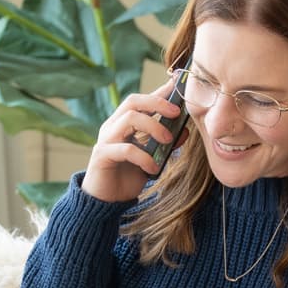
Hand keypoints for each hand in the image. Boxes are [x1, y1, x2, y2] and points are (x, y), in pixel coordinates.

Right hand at [81, 76, 187, 202]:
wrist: (107, 201)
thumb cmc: (128, 176)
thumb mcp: (152, 158)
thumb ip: (164, 144)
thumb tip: (184, 130)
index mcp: (123, 123)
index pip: (141, 100)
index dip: (159, 92)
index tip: (178, 86)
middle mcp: (113, 126)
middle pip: (133, 102)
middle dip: (157, 103)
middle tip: (176, 112)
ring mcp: (106, 139)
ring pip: (129, 119)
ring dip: (153, 126)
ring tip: (168, 141)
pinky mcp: (102, 156)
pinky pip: (125, 149)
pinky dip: (144, 157)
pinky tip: (153, 168)